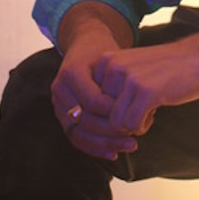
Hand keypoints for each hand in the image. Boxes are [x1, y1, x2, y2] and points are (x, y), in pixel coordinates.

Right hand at [51, 38, 139, 159]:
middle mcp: (60, 89)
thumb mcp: (113, 57)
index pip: (93, 101)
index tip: (136, 115)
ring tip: (128, 147)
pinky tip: (114, 153)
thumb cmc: (104, 51)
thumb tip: (140, 106)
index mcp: (71, 72)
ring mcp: (58, 104)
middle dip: (111, 133)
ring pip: (78, 133)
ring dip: (104, 145)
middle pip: (84, 120)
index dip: (114, 111)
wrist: (85, 45)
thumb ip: (120, 79)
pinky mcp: (62, 116)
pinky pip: (76, 137)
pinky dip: (94, 148)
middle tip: (135, 139)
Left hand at [94, 38, 198, 134]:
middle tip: (141, 108)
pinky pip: (131, 126)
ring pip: (115, 124)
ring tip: (147, 110)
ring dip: (132, 124)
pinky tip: (155, 111)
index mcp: (105, 61)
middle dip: (121, 119)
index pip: (91, 103)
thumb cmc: (166, 68)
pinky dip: (143, 126)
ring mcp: (129, 78)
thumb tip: (90, 120)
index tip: (129, 103)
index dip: (110, 111)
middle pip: (102, 115)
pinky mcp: (146, 91)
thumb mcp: (130, 69)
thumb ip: (110, 86)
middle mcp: (112, 67)